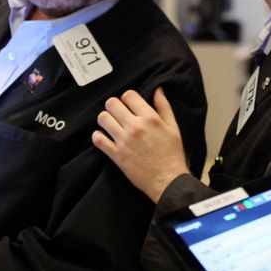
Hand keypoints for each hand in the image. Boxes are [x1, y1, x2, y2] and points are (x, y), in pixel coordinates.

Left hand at [93, 87, 189, 202]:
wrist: (168, 181)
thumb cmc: (172, 154)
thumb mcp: (173, 127)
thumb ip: (164, 107)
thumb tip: (158, 90)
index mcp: (150, 118)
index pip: (129, 95)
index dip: (127, 98)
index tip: (128, 105)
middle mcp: (135, 127)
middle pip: (112, 103)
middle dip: (113, 106)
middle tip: (117, 113)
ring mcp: (124, 141)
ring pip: (103, 118)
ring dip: (105, 119)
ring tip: (110, 124)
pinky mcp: (116, 155)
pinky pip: (98, 139)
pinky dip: (98, 136)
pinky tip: (104, 137)